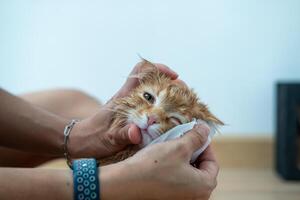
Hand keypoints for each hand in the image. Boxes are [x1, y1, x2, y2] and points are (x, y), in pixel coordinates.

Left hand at [69, 61, 178, 158]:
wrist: (80, 142)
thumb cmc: (93, 138)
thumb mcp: (109, 138)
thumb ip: (123, 135)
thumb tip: (137, 133)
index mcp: (125, 96)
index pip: (141, 70)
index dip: (159, 68)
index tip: (174, 77)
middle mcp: (129, 97)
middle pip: (153, 79)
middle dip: (171, 83)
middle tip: (184, 96)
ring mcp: (131, 105)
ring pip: (154, 92)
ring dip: (169, 95)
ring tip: (182, 106)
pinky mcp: (131, 114)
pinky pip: (151, 106)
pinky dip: (162, 107)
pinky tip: (169, 119)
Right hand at [100, 123, 218, 199]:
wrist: (125, 183)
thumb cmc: (153, 166)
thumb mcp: (179, 147)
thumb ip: (196, 137)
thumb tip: (206, 130)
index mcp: (204, 186)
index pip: (212, 162)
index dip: (205, 145)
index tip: (195, 134)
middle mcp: (196, 197)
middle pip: (201, 169)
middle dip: (193, 151)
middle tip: (183, 138)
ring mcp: (181, 199)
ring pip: (188, 174)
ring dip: (182, 158)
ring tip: (171, 146)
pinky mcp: (168, 197)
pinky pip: (177, 180)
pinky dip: (174, 168)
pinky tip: (163, 158)